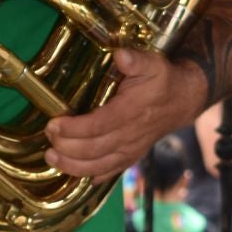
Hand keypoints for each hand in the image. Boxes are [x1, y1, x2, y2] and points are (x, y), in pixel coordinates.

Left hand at [44, 47, 207, 181]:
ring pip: (99, 165)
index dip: (73, 129)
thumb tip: (120, 55)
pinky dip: (91, 176)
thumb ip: (135, 60)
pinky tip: (75, 175)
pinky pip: (110, 172)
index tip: (53, 124)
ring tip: (51, 158)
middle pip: (93, 149)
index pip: (98, 125)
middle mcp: (129, 135)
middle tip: (48, 137)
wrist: (182, 101)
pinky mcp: (131, 157)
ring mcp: (130, 149)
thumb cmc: (162, 81)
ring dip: (73, 166)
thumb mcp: (152, 64)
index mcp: (130, 111)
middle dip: (67, 147)